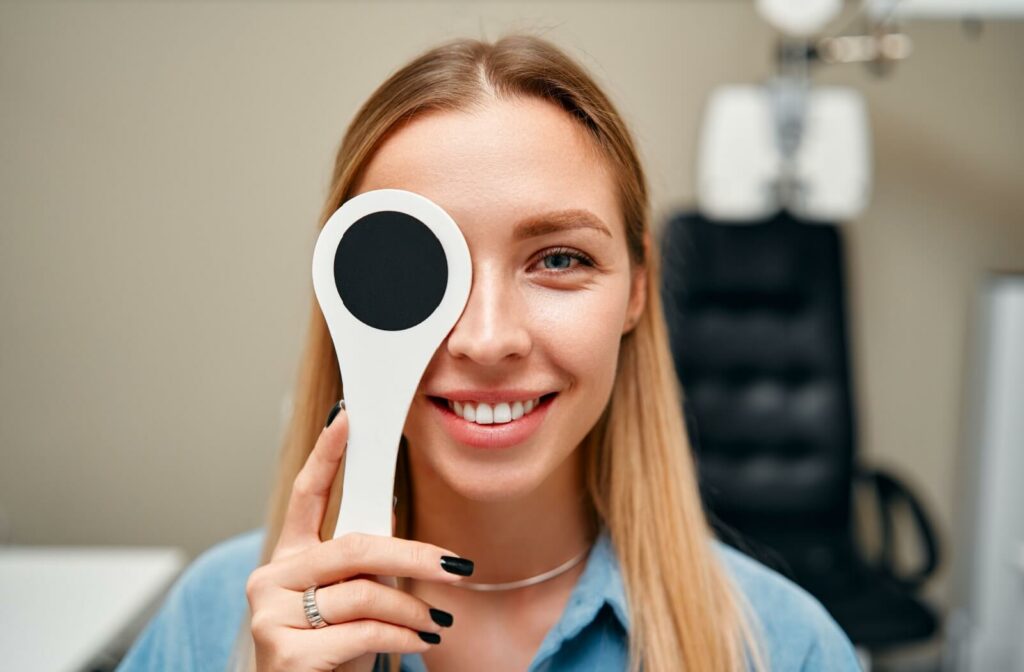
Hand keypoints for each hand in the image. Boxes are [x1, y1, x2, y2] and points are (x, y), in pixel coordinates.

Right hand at [246, 401, 472, 670]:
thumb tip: (402, 531)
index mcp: (288, 561)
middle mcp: (270, 581)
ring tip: (435, 625)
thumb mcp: (347, 605)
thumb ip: (361, 568)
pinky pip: (363, 631)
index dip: (328, 455)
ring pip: (364, 592)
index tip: (349, 418)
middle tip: (457, 566)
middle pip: (354, 547)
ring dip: (413, 610)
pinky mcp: (286, 653)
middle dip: (414, 556)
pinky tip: (418, 644)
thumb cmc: (330, 655)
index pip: (306, 497)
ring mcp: (271, 615)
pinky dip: (402, 637)